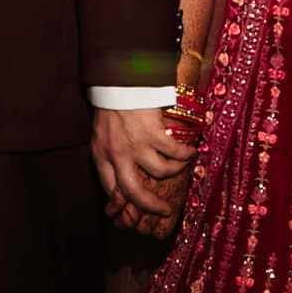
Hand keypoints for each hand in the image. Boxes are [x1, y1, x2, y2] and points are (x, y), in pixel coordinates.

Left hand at [93, 102, 194, 240]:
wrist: (119, 81)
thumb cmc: (110, 106)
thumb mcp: (100, 135)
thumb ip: (108, 154)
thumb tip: (121, 174)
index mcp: (101, 156)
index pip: (110, 190)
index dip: (124, 203)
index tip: (135, 209)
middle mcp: (117, 155)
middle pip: (135, 193)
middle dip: (152, 206)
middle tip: (165, 211)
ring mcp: (136, 145)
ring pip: (160, 172)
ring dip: (175, 170)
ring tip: (182, 165)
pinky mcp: (153, 133)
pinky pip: (174, 152)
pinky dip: (186, 155)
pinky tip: (191, 152)